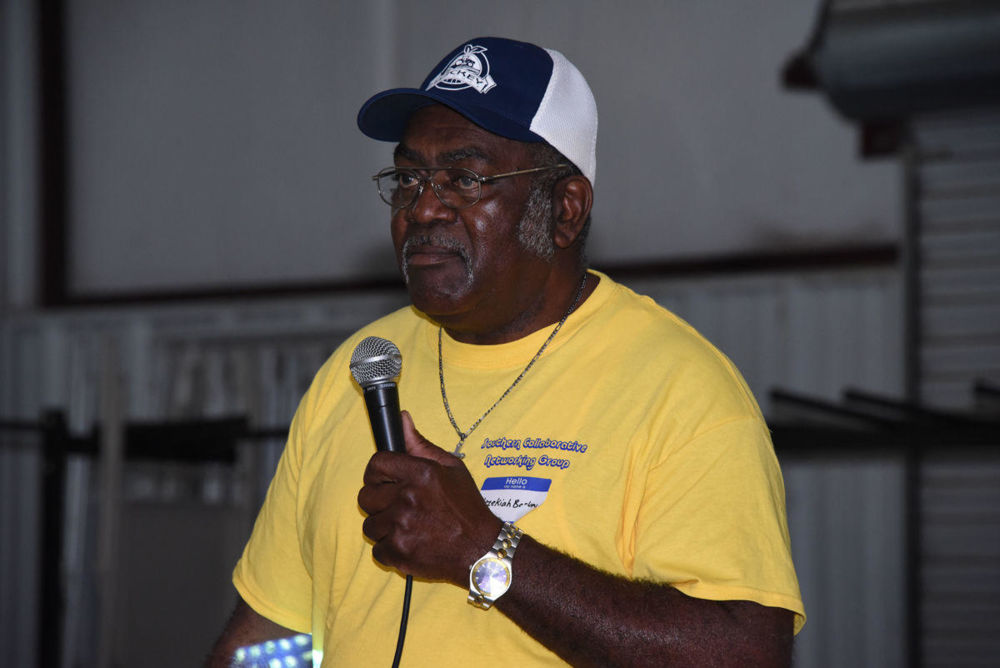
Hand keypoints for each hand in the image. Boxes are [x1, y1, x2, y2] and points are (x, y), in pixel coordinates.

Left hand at [357, 411, 501, 584]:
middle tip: (396, 506)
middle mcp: (407, 498)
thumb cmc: (467, 507)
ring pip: (370, 525)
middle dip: (378, 501)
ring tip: (406, 526)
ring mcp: (401, 527)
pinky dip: (390, 549)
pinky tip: (409, 543)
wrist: (481, 548)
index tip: (384, 481)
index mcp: (420, 473)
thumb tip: (402, 420)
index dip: (377, 473)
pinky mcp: (399, 552)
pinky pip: (377, 550)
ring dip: (384, 527)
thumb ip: (420, 444)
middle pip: (365, 496)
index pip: (376, 464)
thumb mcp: (451, 467)